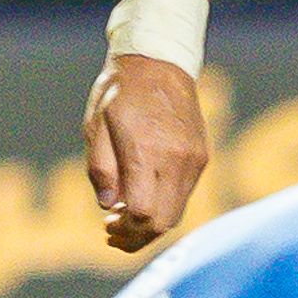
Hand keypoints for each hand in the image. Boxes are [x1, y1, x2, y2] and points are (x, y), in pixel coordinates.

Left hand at [86, 52, 207, 249]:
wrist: (159, 60)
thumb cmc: (120, 91)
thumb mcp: (95, 126)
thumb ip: (100, 169)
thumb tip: (108, 205)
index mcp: (146, 151)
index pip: (143, 213)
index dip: (125, 231)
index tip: (107, 227)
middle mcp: (176, 159)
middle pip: (163, 221)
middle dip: (137, 237)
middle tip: (113, 233)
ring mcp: (194, 159)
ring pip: (176, 212)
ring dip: (151, 224)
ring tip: (124, 218)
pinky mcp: (201, 156)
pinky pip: (184, 194)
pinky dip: (164, 206)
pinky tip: (143, 197)